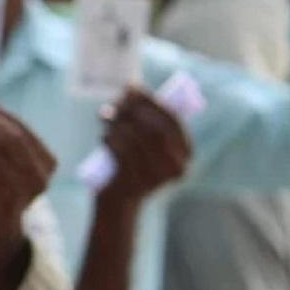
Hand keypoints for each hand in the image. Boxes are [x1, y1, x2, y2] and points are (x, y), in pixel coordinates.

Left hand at [99, 87, 190, 201]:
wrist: (119, 203)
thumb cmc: (131, 165)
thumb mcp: (144, 143)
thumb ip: (146, 120)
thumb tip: (131, 87)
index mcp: (185, 154)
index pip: (172, 120)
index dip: (151, 101)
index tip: (131, 86)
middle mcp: (176, 168)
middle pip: (154, 129)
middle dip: (132, 110)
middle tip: (115, 101)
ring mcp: (156, 180)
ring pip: (135, 140)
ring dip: (117, 123)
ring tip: (105, 117)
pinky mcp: (133, 186)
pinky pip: (120, 154)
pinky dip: (110, 141)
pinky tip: (104, 136)